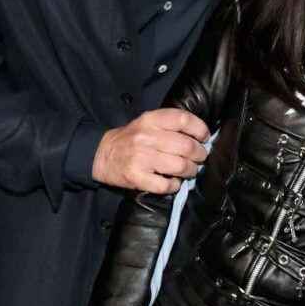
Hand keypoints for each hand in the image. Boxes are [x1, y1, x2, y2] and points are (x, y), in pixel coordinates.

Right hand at [92, 108, 210, 191]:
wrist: (100, 155)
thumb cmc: (130, 139)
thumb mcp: (147, 122)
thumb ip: (170, 124)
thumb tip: (200, 134)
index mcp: (151, 120)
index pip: (183, 119)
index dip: (200, 129)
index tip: (203, 138)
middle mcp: (146, 137)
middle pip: (187, 146)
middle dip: (200, 154)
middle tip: (199, 158)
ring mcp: (140, 158)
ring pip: (180, 166)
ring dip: (191, 171)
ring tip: (189, 170)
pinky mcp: (135, 177)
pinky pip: (165, 185)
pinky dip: (174, 186)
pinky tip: (173, 182)